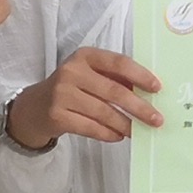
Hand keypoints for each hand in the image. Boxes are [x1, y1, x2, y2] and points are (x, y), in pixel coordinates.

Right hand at [8, 46, 161, 149]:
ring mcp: (62, 94)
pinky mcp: (57, 116)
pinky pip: (91, 127)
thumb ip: (115, 78)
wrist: (35, 107)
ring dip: (125, 124)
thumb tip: (149, 93)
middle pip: (114, 91)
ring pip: (103, 112)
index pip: (118, 63)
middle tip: (156, 119)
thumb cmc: (71, 88)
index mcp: (85, 56)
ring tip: (137, 131)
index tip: (157, 88)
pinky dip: (108, 134)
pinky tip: (118, 136)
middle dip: (139, 107)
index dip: (140, 75)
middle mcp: (72, 72)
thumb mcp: (90, 75)